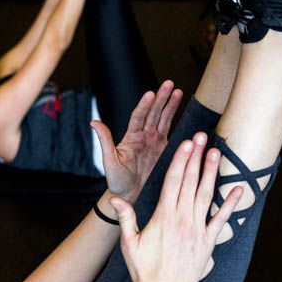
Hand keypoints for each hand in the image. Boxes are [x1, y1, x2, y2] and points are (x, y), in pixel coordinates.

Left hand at [92, 80, 181, 203]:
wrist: (129, 197)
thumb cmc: (117, 181)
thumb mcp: (109, 161)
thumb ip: (105, 141)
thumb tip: (93, 122)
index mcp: (131, 137)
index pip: (139, 116)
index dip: (145, 105)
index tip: (151, 93)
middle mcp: (144, 137)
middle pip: (154, 113)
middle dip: (162, 98)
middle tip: (169, 84)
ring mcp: (156, 143)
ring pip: (165, 120)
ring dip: (171, 105)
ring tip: (179, 91)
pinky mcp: (165, 151)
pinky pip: (174, 135)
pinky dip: (180, 124)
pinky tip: (187, 113)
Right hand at [107, 133, 242, 281]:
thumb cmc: (143, 271)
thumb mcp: (129, 243)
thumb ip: (126, 218)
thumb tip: (116, 200)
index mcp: (163, 217)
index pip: (173, 181)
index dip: (180, 160)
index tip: (186, 142)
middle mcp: (182, 221)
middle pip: (190, 182)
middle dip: (196, 157)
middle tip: (202, 136)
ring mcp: (197, 231)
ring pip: (206, 195)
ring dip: (211, 172)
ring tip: (216, 152)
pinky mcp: (208, 244)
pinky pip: (221, 220)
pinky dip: (230, 204)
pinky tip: (238, 188)